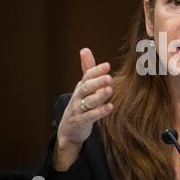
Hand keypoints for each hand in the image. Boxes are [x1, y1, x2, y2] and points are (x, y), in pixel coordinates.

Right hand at [54, 48, 112, 167]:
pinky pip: (90, 116)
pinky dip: (100, 112)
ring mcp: (78, 109)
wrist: (69, 130)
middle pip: (86, 87)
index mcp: (81, 87)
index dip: (96, 71)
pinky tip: (110, 107)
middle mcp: (78, 96)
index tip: (107, 65)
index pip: (87, 76)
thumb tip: (85, 49)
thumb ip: (87, 70)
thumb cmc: (80, 104)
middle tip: (109, 77)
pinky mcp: (81, 122)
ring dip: (99, 96)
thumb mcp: (83, 87)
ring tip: (110, 90)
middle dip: (97, 82)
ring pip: (88, 101)